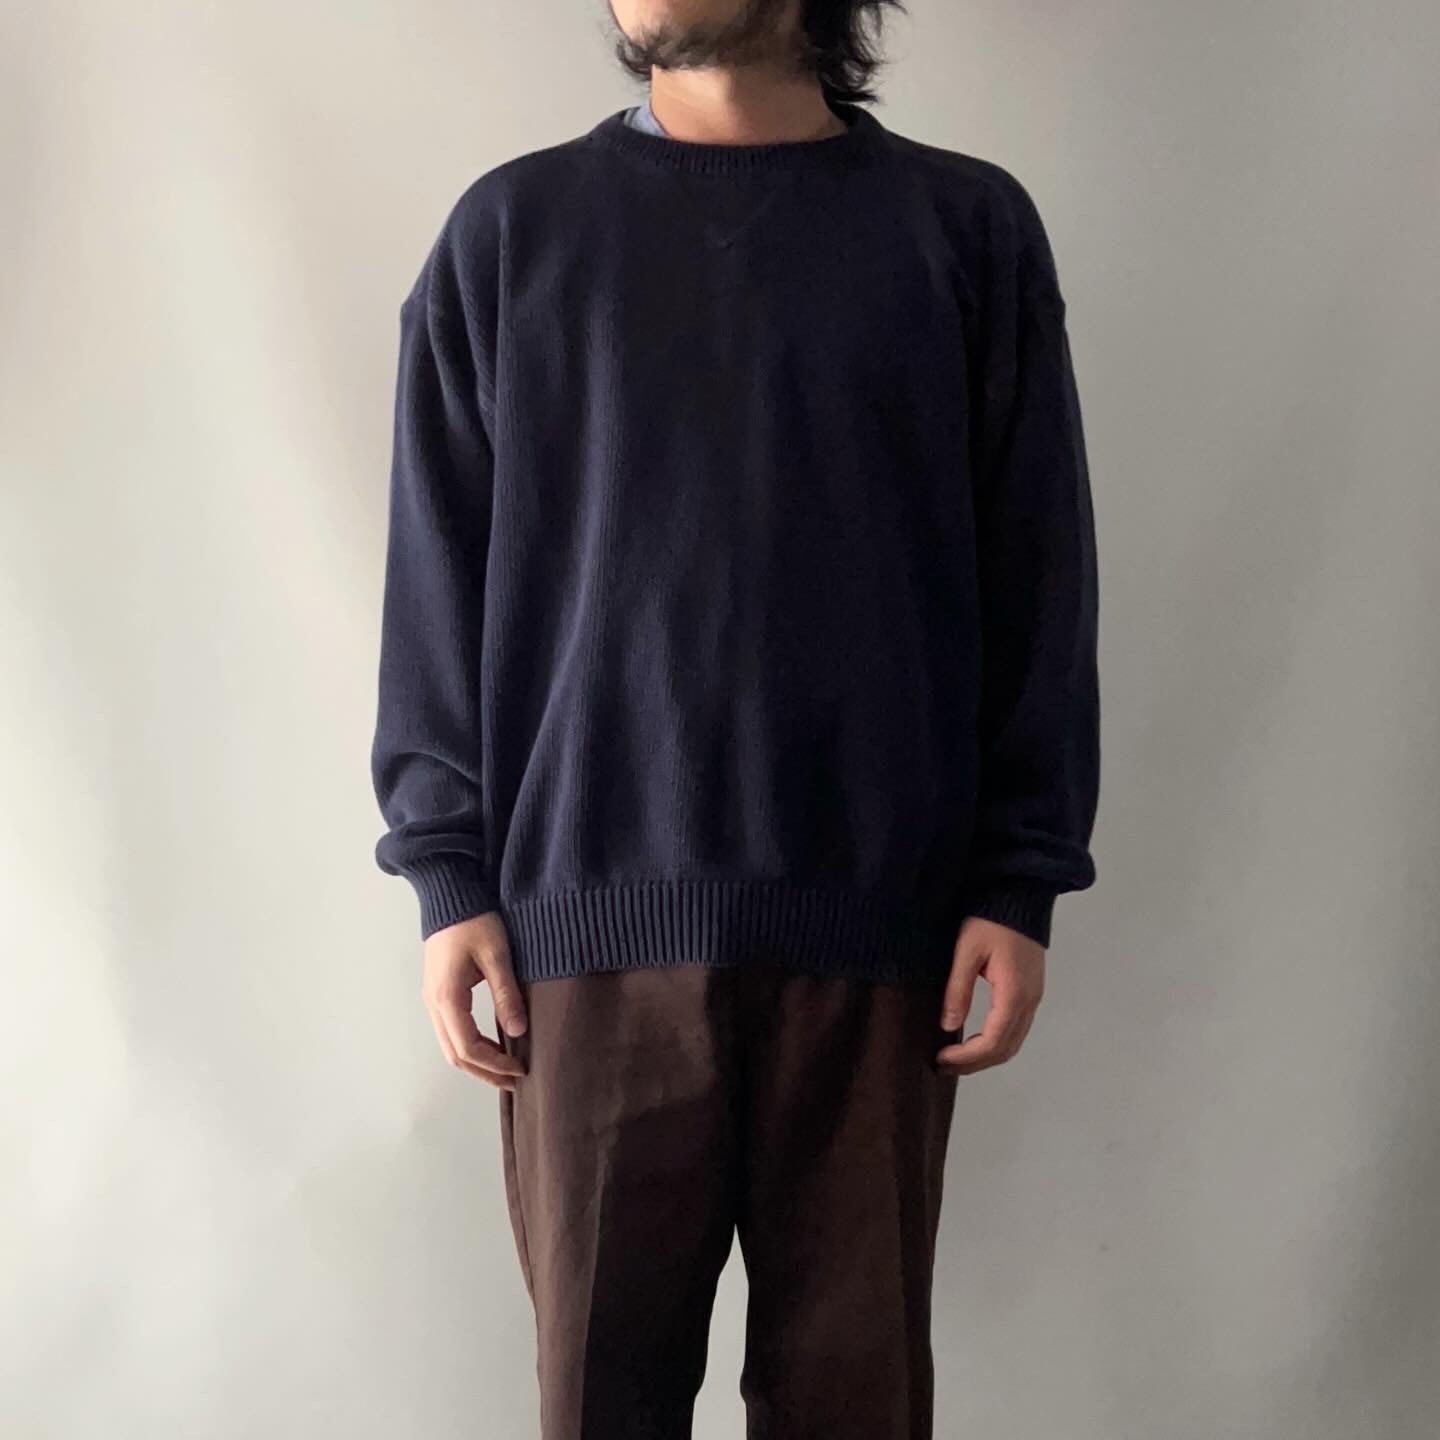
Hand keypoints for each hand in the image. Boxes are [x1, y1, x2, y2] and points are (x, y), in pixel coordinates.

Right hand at [421, 911, 527, 1088]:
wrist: (449, 895)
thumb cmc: (473, 920)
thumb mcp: (496, 954)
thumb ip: (506, 993)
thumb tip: (519, 1030)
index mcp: (447, 998)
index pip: (468, 1048)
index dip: (495, 1064)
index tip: (521, 1068)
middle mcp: (434, 1004)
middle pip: (455, 1055)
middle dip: (485, 1072)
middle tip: (515, 1080)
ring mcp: (432, 999)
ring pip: (450, 1046)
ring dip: (477, 1062)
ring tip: (506, 1068)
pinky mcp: (438, 993)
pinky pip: (450, 1031)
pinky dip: (470, 1046)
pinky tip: (492, 1044)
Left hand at [936, 917, 1045, 1074]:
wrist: (1020, 897)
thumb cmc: (991, 919)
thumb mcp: (967, 950)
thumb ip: (958, 989)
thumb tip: (948, 1025)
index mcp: (1014, 993)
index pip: (992, 1042)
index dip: (967, 1057)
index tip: (941, 1058)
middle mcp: (1029, 1001)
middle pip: (1005, 1049)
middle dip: (974, 1064)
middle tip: (943, 1065)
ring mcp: (1033, 998)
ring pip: (1013, 1043)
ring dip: (986, 1057)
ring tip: (956, 1059)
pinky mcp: (1031, 992)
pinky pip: (1016, 1029)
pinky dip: (996, 1043)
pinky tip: (975, 1041)